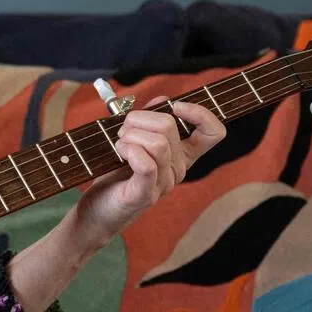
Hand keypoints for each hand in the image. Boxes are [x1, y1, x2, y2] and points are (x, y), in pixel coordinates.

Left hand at [69, 96, 226, 250]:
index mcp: (181, 155)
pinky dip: (129, 150)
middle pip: (169, 126)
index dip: (199, 113)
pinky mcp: (145, 194)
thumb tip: (164, 100)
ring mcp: (164, 183)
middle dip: (138, 120)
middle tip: (122, 132)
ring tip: (119, 145)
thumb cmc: (116, 174)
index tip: (175, 107)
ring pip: (158, 143)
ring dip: (130, 135)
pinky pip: (146, 164)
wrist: (97, 210)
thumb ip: (151, 122)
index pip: (213, 132)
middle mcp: (178, 169)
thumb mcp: (134, 142)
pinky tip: (120, 152)